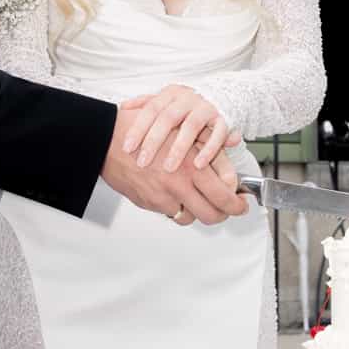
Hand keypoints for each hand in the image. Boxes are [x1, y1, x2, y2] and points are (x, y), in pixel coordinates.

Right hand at [103, 108, 248, 225]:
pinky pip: (169, 212)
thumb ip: (212, 151)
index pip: (224, 196)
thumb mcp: (184, 133)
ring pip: (191, 217)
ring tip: (199, 200)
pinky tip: (175, 193)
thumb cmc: (144, 131)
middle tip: (227, 209)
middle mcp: (179, 186)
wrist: (108, 140)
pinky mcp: (148, 203)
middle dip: (223, 214)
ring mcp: (162, 198)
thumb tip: (231, 168)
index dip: (237, 204)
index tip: (241, 203)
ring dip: (198, 211)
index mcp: (192, 168)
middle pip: (212, 214)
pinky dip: (175, 206)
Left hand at [119, 84, 240, 173]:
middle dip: (154, 142)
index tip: (127, 148)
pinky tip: (199, 165)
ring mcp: (206, 108)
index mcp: (170, 95)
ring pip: (191, 126)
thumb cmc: (186, 103)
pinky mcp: (223, 119)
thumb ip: (145, 103)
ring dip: (179, 148)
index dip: (138, 128)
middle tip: (142, 162)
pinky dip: (209, 150)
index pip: (150, 110)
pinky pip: (217, 134)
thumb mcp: (165, 99)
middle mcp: (187, 99)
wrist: (222, 94)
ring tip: (169, 167)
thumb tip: (122, 108)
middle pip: (168, 118)